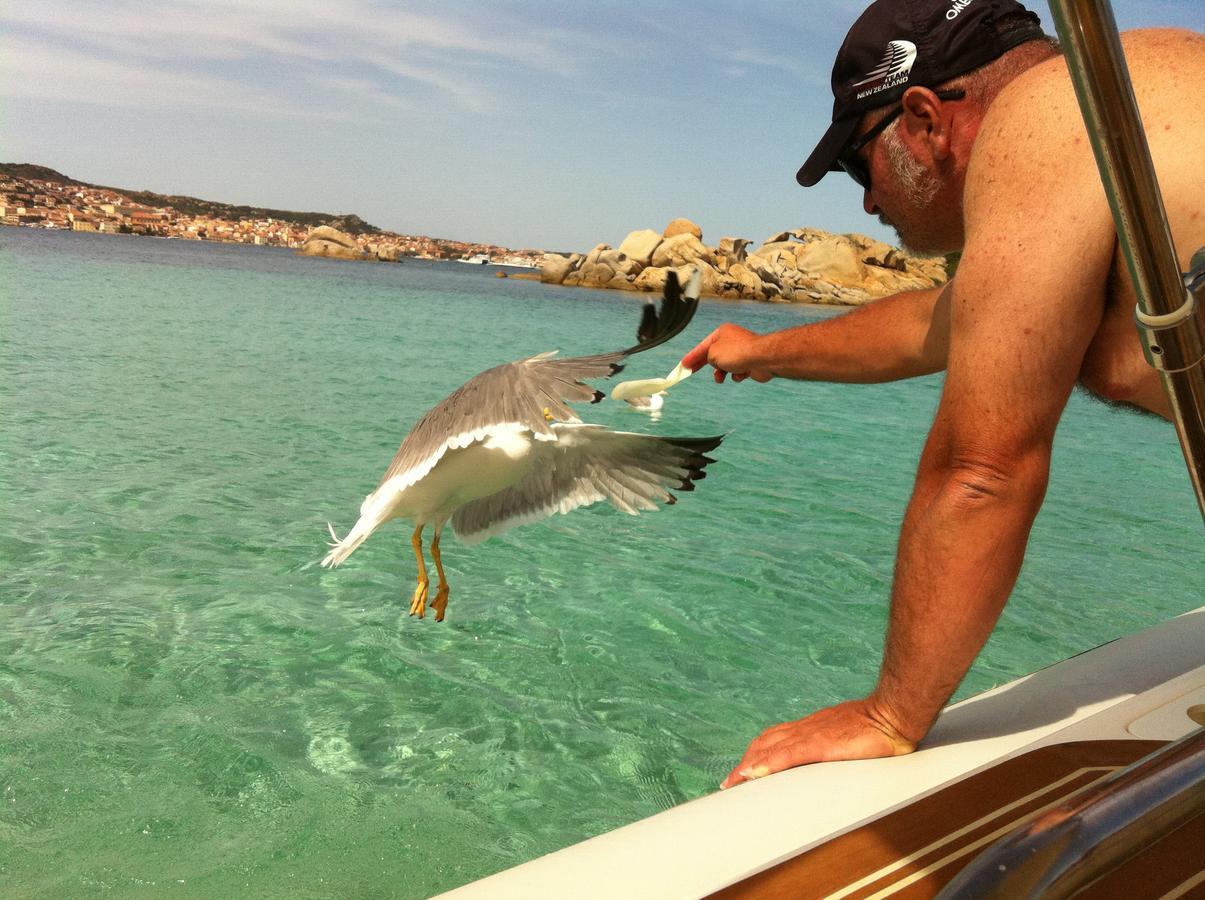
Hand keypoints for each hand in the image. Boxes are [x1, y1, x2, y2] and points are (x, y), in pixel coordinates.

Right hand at [680, 323, 772, 383]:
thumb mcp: (713, 353)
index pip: (703, 346)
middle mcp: (732, 340)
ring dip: (722, 373)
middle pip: (713, 355)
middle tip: (691, 372)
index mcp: (722, 333)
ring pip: (726, 365)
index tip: (684, 364)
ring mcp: (742, 351)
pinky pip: (738, 371)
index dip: (692, 356)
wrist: (762, 359)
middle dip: (705, 365)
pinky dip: (737, 375)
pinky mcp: (750, 362)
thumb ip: (707, 357)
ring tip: (721, 378)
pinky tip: (741, 374)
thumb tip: (713, 362)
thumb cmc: (737, 353)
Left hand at [721, 697, 915, 788]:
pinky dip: (766, 765)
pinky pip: (786, 755)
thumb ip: (835, 747)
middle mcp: (806, 728)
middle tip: (731, 783)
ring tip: (734, 783)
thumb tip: (831, 759)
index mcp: (812, 727)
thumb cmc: (878, 726)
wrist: (892, 713)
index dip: (756, 754)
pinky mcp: (820, 744)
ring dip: (748, 765)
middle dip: (746, 762)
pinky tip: (752, 774)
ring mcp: (811, 734)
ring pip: (769, 748)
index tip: (744, 770)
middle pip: (765, 742)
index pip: (774, 738)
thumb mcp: (849, 738)